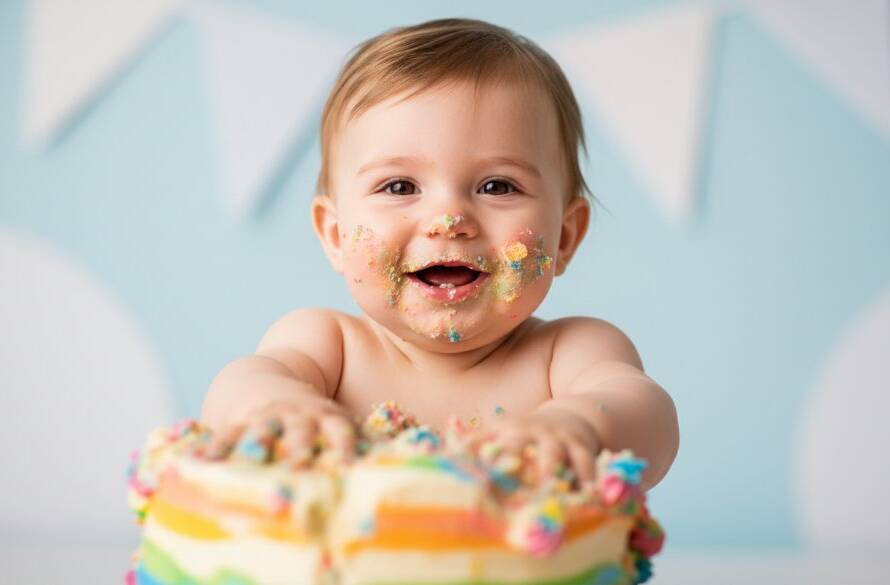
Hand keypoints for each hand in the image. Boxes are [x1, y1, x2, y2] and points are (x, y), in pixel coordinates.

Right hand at [204, 398, 356, 466]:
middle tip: (299, 464)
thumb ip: (360, 437)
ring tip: (250, 466)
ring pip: (262, 434)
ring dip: (258, 449)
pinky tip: (200, 464)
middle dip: (299, 448)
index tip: (349, 463)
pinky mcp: (240, 425)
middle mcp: (297, 418)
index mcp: (325, 416)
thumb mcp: (339, 418)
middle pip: (299, 433)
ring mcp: (267, 420)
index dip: (343, 444)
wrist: (271, 385)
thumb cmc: (314, 414)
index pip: (338, 427)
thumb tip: (394, 458)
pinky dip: (214, 449)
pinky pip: (225, 437)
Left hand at [469, 406, 600, 485]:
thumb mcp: (502, 434)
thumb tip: (438, 458)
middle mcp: (528, 433)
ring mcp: (554, 439)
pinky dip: (586, 478)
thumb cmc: (528, 436)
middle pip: (515, 446)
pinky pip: (584, 463)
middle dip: (509, 461)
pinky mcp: (579, 447)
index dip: (471, 457)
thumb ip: (475, 446)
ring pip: (552, 453)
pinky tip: (587, 494)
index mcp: (504, 432)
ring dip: (549, 470)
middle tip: (501, 485)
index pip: (482, 443)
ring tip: (548, 488)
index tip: (461, 477)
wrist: (572, 418)